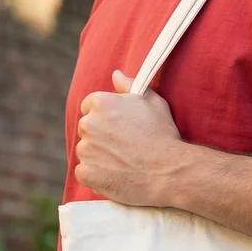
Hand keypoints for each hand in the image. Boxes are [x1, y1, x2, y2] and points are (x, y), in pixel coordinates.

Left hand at [75, 71, 184, 206]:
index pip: (89, 107)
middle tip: (123, 148)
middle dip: (100, 137)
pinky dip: (96, 176)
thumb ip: (130, 86)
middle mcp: (88, 123)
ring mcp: (85, 150)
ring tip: (122, 164)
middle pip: (86, 130)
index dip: (105, 119)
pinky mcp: (86, 173)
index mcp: (101, 102)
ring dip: (98, 157)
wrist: (168, 171)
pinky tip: (115, 176)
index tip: (118, 130)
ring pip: (85, 152)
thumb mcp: (153, 103)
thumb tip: (116, 74)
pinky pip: (84, 173)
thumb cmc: (163, 136)